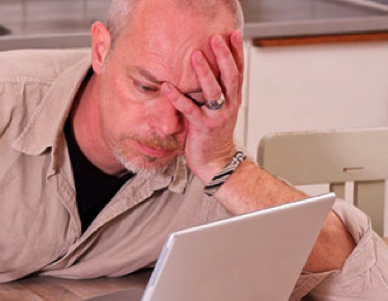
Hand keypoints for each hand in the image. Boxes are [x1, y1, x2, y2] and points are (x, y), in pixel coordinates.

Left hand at [161, 30, 244, 182]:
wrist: (216, 162)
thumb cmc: (213, 135)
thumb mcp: (217, 109)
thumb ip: (212, 92)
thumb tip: (200, 70)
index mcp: (233, 99)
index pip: (238, 71)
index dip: (236, 52)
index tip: (233, 34)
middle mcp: (228, 105)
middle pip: (230, 76)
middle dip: (223, 56)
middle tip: (215, 39)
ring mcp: (217, 116)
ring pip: (214, 91)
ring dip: (204, 72)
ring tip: (195, 56)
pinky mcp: (202, 127)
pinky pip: (189, 109)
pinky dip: (177, 97)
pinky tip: (167, 86)